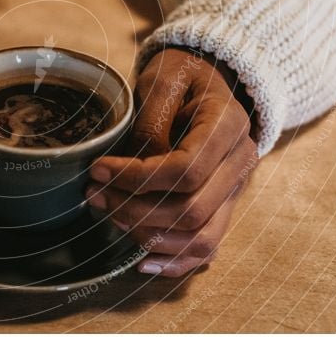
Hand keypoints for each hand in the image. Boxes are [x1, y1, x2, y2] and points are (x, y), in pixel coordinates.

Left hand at [86, 48, 257, 276]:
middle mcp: (241, 162)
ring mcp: (236, 188)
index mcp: (229, 125)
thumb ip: (152, 120)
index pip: (186, 170)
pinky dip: (176, 261)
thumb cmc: (182, 75)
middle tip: (94, 195)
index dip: (136, 177)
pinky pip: (208, 247)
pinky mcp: (224, 206)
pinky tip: (142, 261)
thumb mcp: (164, 79)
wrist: (208, 79)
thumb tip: (139, 163)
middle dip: (135, 209)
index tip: (98, 170)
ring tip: (109, 215)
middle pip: (192, 209)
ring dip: (148, 234)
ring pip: (200, 236)